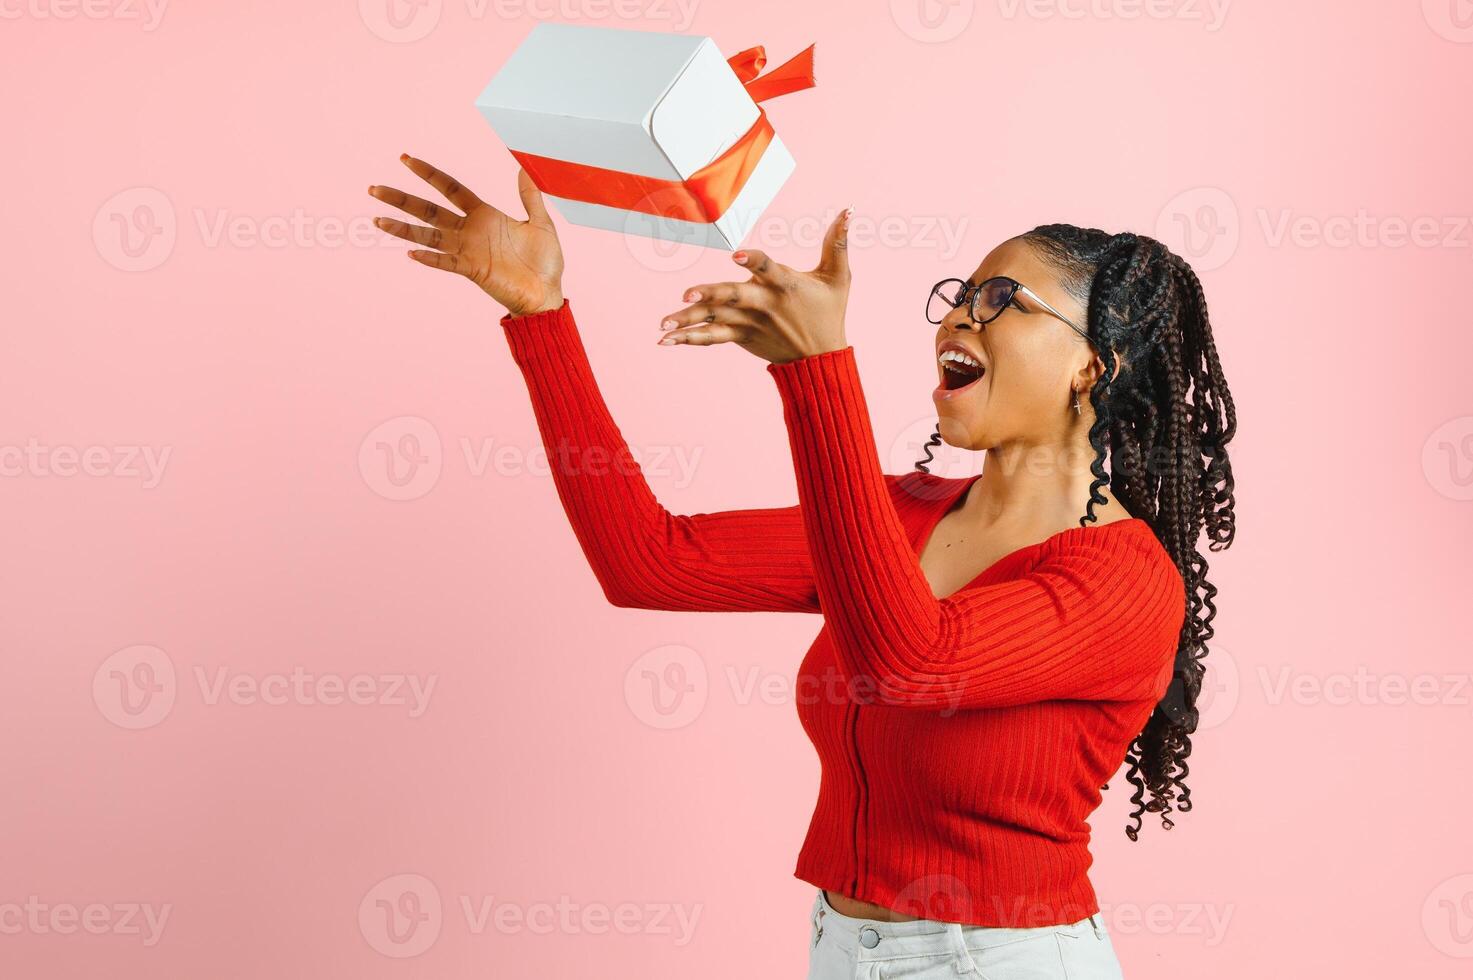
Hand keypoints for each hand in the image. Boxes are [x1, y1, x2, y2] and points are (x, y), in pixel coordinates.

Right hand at [368, 155, 563, 316]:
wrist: (547, 294)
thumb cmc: (545, 263)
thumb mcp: (541, 223)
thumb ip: (529, 196)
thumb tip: (522, 167)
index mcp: (485, 215)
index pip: (450, 189)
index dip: (429, 174)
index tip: (406, 160)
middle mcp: (470, 231)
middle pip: (429, 211)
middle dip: (402, 199)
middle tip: (374, 189)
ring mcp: (468, 251)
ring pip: (429, 236)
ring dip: (403, 229)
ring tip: (378, 219)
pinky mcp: (472, 270)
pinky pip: (446, 263)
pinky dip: (430, 258)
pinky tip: (410, 252)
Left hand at [657, 209, 851, 363]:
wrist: (820, 360)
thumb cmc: (830, 313)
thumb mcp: (839, 277)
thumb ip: (838, 242)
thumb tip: (848, 209)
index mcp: (785, 285)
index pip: (768, 268)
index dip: (754, 261)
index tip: (737, 255)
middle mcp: (764, 304)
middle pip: (733, 297)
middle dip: (709, 295)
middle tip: (685, 294)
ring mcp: (749, 323)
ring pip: (716, 319)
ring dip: (688, 320)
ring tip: (663, 324)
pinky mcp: (740, 337)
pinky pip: (712, 337)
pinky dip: (690, 339)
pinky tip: (666, 341)